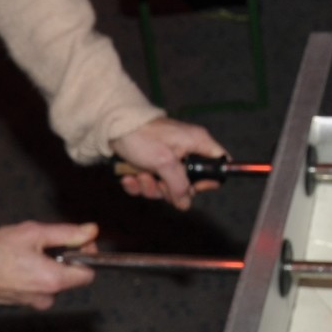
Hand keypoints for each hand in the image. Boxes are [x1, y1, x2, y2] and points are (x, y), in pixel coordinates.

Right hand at [0, 221, 97, 309]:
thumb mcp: (35, 233)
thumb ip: (67, 233)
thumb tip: (91, 231)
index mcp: (53, 280)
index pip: (88, 274)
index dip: (85, 255)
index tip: (74, 242)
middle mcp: (45, 297)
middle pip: (68, 276)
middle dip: (60, 257)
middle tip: (41, 242)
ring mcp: (30, 303)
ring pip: (50, 280)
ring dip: (43, 263)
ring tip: (22, 249)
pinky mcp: (18, 303)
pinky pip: (33, 286)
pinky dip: (29, 272)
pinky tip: (12, 260)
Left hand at [113, 117, 227, 208]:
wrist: (111, 127)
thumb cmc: (142, 136)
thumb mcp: (164, 162)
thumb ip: (179, 185)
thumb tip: (186, 203)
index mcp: (197, 143)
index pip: (219, 163)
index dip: (210, 179)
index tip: (192, 187)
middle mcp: (187, 151)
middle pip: (190, 183)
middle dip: (170, 189)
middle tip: (158, 182)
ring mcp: (169, 159)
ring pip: (168, 186)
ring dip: (150, 187)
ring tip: (140, 175)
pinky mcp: (152, 165)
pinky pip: (151, 183)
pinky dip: (139, 184)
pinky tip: (129, 177)